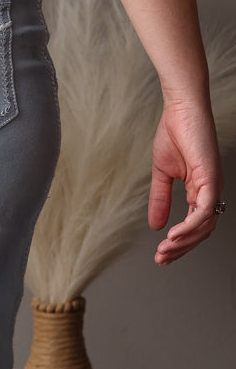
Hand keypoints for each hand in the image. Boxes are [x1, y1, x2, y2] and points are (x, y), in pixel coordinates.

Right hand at [149, 99, 224, 265]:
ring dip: (184, 242)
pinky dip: (189, 226)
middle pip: (202, 231)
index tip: (161, 256)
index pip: (196, 226)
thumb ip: (160, 200)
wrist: (180, 109)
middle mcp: (211, 190)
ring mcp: (213, 184)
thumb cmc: (174, 133)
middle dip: (181, 249)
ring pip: (204, 225)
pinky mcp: (210, 177)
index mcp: (201, 189)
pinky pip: (203, 210)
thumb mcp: (162, 174)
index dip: (180, 244)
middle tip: (161, 259)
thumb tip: (156, 225)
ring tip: (164, 250)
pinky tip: (172, 235)